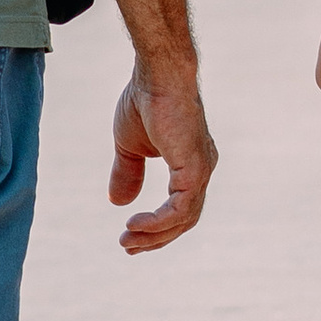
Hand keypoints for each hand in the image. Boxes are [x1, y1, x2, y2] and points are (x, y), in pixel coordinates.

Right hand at [108, 64, 217, 253]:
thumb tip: (118, 203)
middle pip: (184, 219)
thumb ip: (128, 173)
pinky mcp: (194, 168)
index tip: (131, 235)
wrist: (157, 74)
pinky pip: (181, 208)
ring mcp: (201, 170)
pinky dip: (159, 221)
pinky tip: (137, 223)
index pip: (180, 207)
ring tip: (128, 239)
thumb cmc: (146, 100)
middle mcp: (201, 169)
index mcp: (191, 164)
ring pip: (184, 218)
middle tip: (128, 246)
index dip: (157, 226)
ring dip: (154, 234)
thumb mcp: (130, 146)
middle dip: (155, 238)